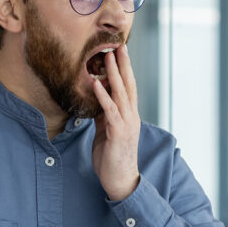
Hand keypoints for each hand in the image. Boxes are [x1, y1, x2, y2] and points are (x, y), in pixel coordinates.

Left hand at [92, 44, 140, 200]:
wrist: (121, 181)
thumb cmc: (112, 158)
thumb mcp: (106, 132)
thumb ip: (104, 115)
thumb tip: (96, 100)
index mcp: (129, 115)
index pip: (128, 87)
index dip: (124, 69)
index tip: (119, 52)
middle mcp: (131, 116)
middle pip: (128, 85)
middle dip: (123, 64)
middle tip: (118, 45)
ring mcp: (127, 124)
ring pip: (121, 94)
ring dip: (114, 74)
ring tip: (107, 57)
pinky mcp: (118, 133)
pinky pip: (110, 111)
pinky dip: (103, 96)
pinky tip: (96, 84)